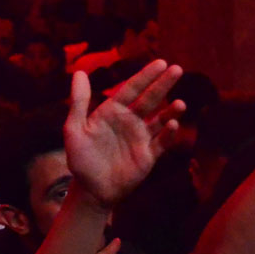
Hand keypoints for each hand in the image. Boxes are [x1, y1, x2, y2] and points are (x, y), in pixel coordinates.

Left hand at [65, 61, 184, 208]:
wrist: (91, 190)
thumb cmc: (81, 159)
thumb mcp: (74, 129)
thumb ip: (79, 102)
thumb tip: (80, 72)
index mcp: (113, 111)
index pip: (132, 89)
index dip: (146, 76)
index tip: (161, 63)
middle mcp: (130, 121)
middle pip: (150, 99)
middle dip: (164, 84)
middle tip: (177, 69)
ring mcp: (141, 137)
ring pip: (160, 119)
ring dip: (171, 110)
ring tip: (180, 103)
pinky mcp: (149, 155)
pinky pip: (162, 142)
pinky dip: (168, 134)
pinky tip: (172, 125)